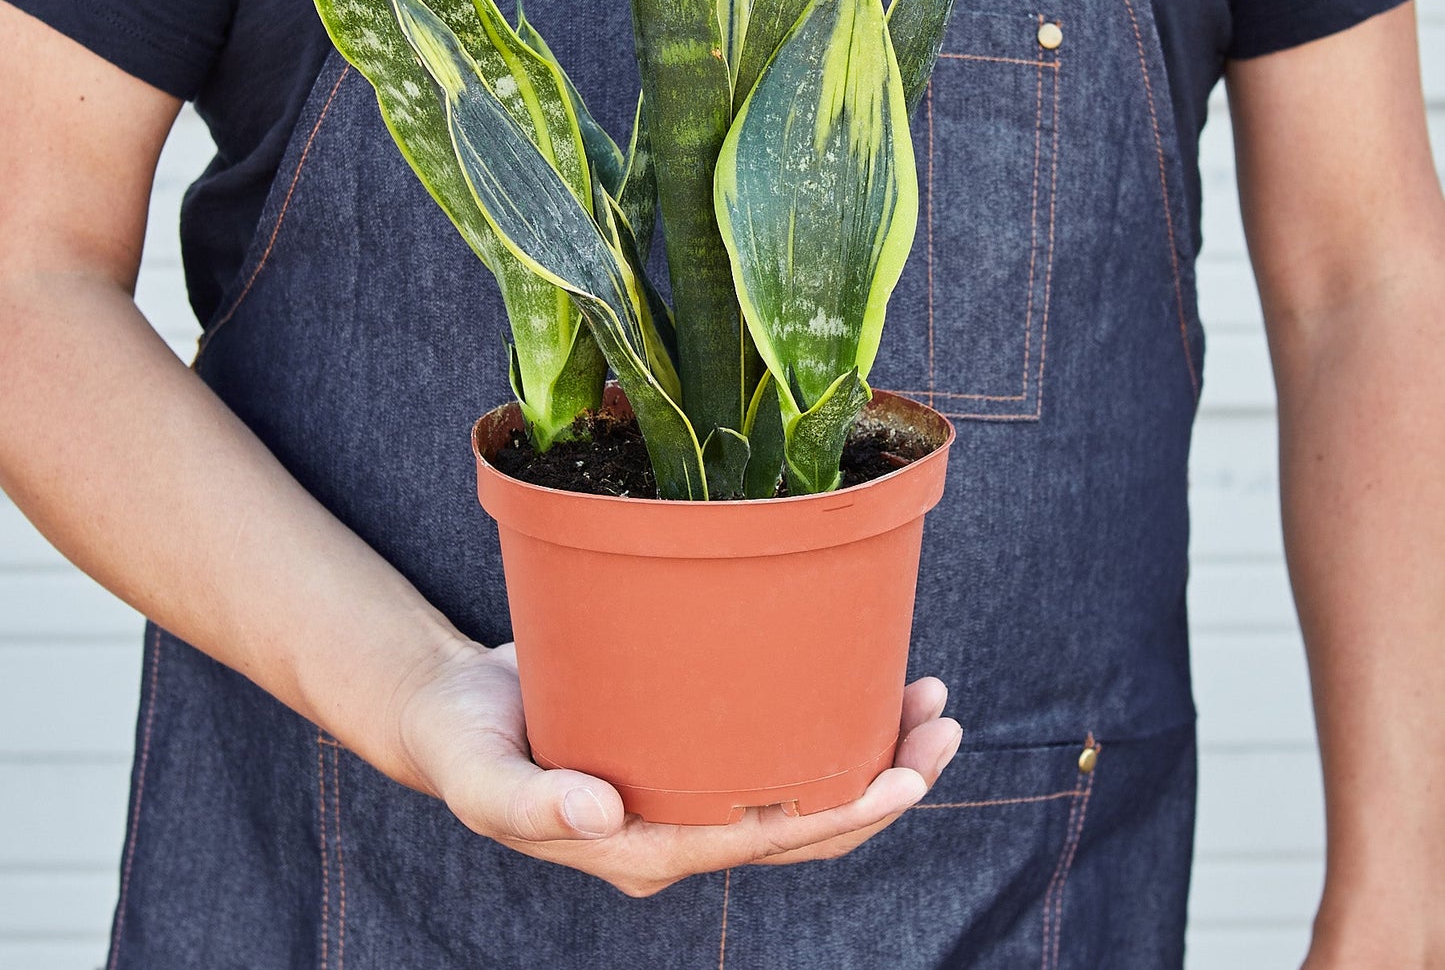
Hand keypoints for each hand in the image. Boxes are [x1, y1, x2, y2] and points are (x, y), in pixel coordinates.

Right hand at [395, 639, 960, 896]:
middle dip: (883, 785)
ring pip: (804, 788)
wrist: (454, 711)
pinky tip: (868, 682)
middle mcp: (682, 826)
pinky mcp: (694, 745)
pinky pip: (776, 746)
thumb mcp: (481, 778)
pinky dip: (829, 720)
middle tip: (943, 728)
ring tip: (933, 705)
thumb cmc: (464, 745)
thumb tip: (605, 814)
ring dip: (876, 754)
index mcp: (643, 848)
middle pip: (803, 822)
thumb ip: (534, 800)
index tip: (899, 783)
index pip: (756, 842)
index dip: (832, 817)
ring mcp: (693, 788)